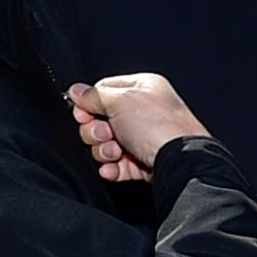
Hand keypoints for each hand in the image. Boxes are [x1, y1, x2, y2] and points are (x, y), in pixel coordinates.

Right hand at [68, 76, 208, 181]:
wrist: (180, 162)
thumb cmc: (159, 126)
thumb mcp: (120, 100)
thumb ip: (94, 96)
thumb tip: (76, 91)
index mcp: (142, 88)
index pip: (103, 91)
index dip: (89, 104)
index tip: (83, 114)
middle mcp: (145, 111)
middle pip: (101, 120)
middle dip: (96, 131)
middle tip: (106, 134)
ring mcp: (145, 138)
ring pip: (107, 145)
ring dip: (104, 151)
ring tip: (116, 153)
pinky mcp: (145, 163)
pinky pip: (118, 165)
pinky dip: (113, 168)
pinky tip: (114, 168)